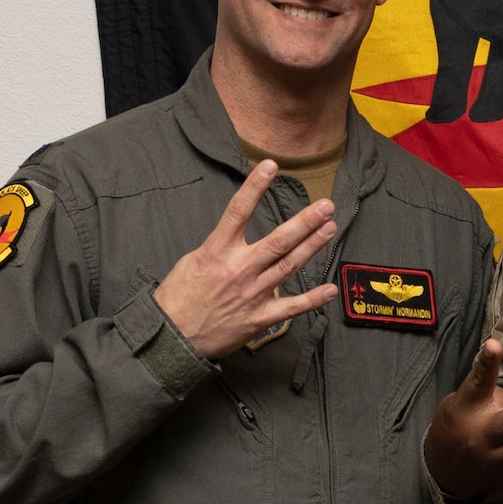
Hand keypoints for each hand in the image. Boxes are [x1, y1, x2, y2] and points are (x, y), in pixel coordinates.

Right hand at [153, 161, 340, 359]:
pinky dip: (312, 300)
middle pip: (278, 241)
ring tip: (330, 228)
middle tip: (326, 205)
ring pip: (289, 266)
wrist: (172, 337)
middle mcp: (239, 270)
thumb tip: (234, 234)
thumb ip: (218, 246)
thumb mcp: (191, 261)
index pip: (238, 211)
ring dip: (312, 246)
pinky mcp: (259, 318)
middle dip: (305, 222)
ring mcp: (252, 294)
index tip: (271, 166)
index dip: (255, 187)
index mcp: (217, 252)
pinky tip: (330, 289)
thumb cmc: (178, 298)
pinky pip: (291, 308)